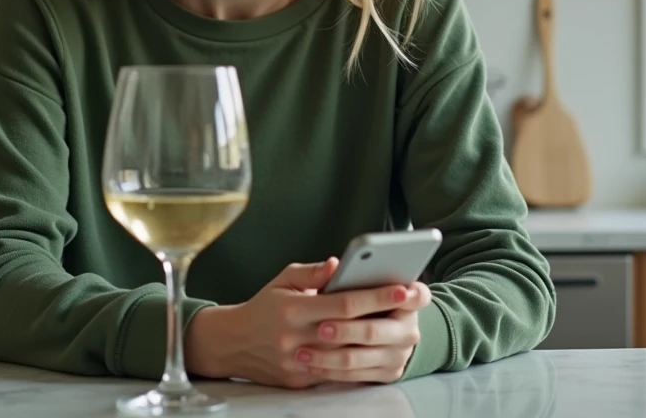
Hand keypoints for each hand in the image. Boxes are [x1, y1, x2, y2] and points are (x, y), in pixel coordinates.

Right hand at [185, 259, 429, 388]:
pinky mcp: (300, 381)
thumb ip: (312, 273)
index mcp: (293, 310)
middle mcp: (296, 338)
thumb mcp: (283, 281)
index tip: (402, 287)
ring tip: (401, 326)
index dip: (376, 295)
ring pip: (348, 355)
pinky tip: (378, 348)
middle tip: (413, 305)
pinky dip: (358, 360)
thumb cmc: (263, 307)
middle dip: (385, 316)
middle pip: (352, 330)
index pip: (344, 303)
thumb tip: (340, 264)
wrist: (232, 344)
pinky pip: (336, 372)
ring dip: (377, 341)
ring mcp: (299, 363)